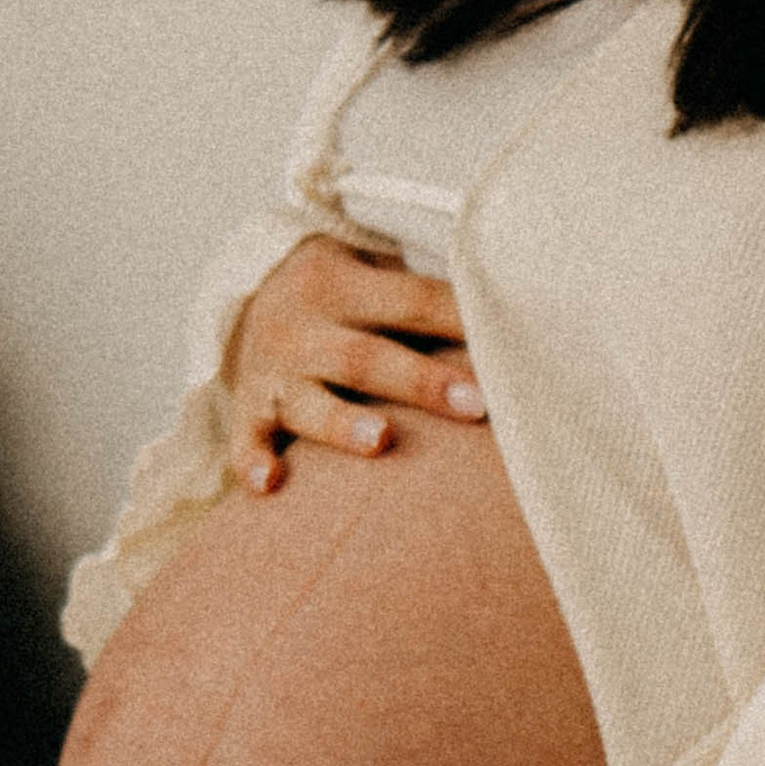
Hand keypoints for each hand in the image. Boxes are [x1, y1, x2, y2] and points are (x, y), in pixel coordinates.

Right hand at [221, 235, 487, 495]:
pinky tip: (269, 485)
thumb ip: (429, 304)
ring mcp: (271, 372)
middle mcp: (304, 327)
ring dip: (343, 423)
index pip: (412, 302)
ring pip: (307, 400)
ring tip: (381, 441)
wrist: (248, 293)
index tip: (510, 351)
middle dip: (421, 382)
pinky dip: (252, 462)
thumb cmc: (347, 301)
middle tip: (476, 405)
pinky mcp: (247, 410)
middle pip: (365, 357)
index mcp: (342, 285)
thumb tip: (520, 329)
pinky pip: (244, 439)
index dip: (460, 322)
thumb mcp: (374, 280)